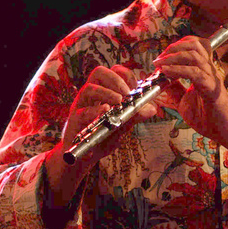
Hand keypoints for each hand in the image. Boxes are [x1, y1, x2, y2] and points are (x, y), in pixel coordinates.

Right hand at [45, 64, 157, 203]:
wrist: (83, 156)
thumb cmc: (101, 137)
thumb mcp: (121, 126)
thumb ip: (134, 116)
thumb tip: (152, 108)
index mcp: (103, 92)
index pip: (112, 72)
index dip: (125, 75)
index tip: (135, 87)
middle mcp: (91, 96)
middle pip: (99, 73)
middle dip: (115, 79)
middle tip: (127, 93)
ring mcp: (81, 106)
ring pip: (89, 88)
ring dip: (106, 93)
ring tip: (118, 101)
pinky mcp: (75, 121)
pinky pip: (82, 112)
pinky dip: (95, 111)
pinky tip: (105, 112)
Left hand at [153, 36, 227, 150]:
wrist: (224, 132)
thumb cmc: (208, 118)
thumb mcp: (184, 101)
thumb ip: (174, 90)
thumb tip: (161, 80)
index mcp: (204, 71)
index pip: (194, 46)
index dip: (176, 46)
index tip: (161, 57)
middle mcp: (209, 70)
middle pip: (194, 44)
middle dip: (173, 47)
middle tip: (159, 59)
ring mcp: (212, 78)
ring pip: (195, 55)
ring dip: (173, 57)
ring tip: (160, 64)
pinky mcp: (212, 88)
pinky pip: (195, 73)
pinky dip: (177, 70)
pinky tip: (166, 73)